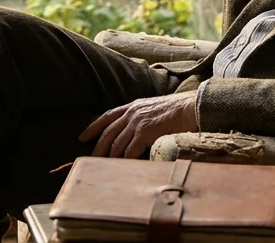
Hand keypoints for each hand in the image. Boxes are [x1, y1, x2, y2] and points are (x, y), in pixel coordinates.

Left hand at [80, 91, 198, 158]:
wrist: (191, 108)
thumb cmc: (179, 110)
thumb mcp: (155, 109)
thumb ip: (144, 117)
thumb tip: (138, 132)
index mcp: (133, 106)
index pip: (107, 116)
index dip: (92, 127)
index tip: (82, 137)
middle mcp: (132, 113)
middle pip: (107, 132)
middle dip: (97, 147)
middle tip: (90, 160)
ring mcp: (137, 122)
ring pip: (116, 143)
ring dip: (110, 158)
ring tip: (104, 169)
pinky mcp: (145, 131)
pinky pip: (130, 150)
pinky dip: (126, 160)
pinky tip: (123, 168)